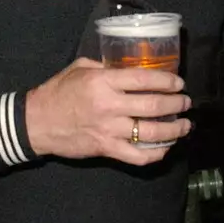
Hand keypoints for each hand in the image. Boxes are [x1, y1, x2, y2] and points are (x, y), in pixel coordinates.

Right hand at [24, 58, 190, 165]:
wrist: (37, 122)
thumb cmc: (58, 91)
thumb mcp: (80, 68)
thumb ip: (106, 67)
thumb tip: (129, 67)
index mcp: (103, 82)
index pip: (143, 79)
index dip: (166, 81)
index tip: (179, 83)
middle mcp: (109, 105)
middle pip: (153, 105)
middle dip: (176, 104)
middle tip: (186, 102)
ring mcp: (109, 129)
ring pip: (150, 132)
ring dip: (173, 129)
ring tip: (185, 125)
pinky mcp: (106, 149)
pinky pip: (137, 156)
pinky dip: (155, 154)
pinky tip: (165, 147)